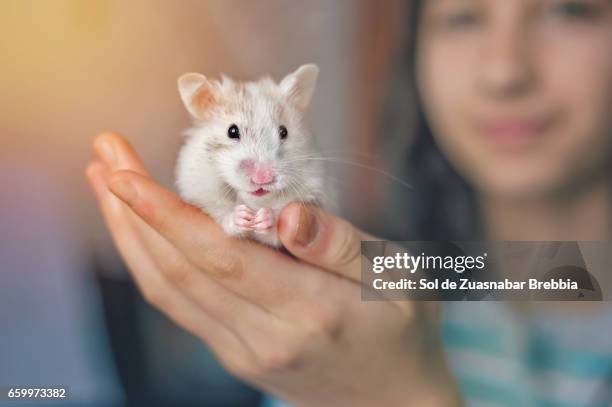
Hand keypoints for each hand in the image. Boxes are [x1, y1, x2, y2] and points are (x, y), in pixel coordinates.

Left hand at [86, 132, 462, 406]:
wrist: (395, 401)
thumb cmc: (404, 329)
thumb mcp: (398, 277)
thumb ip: (341, 244)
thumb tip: (289, 213)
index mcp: (309, 309)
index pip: (218, 255)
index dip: (164, 212)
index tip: (123, 171)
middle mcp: (264, 336)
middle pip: (177, 270)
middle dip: (131, 209)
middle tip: (103, 155)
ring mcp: (243, 352)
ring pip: (168, 291)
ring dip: (130, 235)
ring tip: (106, 186)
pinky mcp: (236, 355)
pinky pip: (181, 306)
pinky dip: (152, 263)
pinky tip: (142, 233)